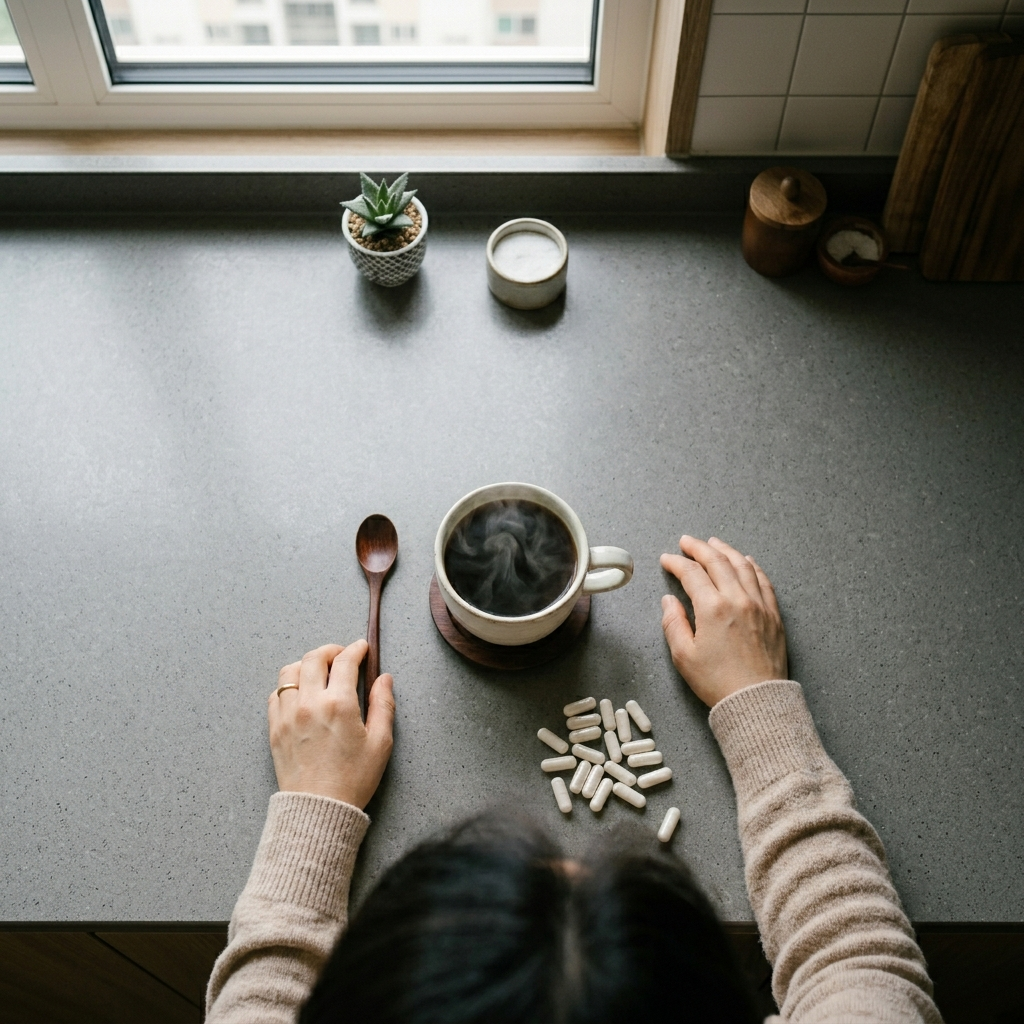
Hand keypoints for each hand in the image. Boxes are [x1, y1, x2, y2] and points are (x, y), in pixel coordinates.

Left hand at [268, 640, 394, 808]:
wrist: (319, 809)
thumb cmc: (353, 779)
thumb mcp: (380, 742)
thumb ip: (383, 704)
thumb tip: (384, 679)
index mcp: (339, 704)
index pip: (345, 661)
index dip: (356, 649)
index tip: (362, 648)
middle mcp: (309, 703)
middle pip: (314, 658)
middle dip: (331, 650)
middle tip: (342, 655)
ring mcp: (288, 715)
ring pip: (289, 672)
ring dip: (306, 664)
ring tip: (319, 672)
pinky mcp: (275, 728)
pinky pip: (276, 694)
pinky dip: (288, 686)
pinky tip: (301, 693)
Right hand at [660, 536, 786, 707]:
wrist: (756, 701)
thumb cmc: (718, 682)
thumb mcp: (684, 656)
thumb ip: (673, 623)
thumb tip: (669, 601)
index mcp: (712, 608)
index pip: (692, 574)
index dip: (677, 563)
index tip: (667, 560)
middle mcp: (738, 600)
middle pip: (717, 561)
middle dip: (699, 548)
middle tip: (687, 542)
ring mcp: (759, 605)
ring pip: (742, 566)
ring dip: (726, 550)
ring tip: (714, 543)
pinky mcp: (773, 615)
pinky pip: (764, 581)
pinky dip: (752, 566)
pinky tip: (746, 561)